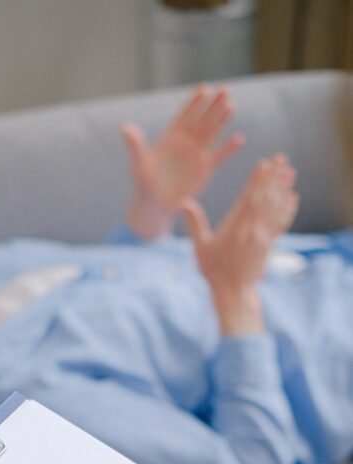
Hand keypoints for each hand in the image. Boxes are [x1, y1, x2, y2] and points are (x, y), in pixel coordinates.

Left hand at [122, 84, 243, 239]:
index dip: (194, 102)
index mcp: (171, 137)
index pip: (184, 115)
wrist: (155, 205)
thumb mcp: (138, 163)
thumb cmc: (143, 184)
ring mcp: (197, 154)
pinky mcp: (205, 169)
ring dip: (222, 119)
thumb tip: (124, 127)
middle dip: (213, 104)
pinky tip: (239, 138)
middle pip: (202, 119)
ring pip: (212, 132)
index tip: (204, 88)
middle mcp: (186, 141)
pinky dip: (229, 148)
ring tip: (232, 105)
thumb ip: (135, 145)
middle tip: (225, 88)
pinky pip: (219, 155)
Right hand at [183, 154, 298, 333]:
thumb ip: (195, 223)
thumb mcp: (200, 248)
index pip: (250, 197)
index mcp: (236, 226)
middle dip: (274, 177)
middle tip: (283, 159)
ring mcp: (263, 236)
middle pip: (266, 198)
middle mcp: (253, 229)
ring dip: (283, 188)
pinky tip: (293, 198)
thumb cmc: (214, 271)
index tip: (265, 163)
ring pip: (276, 207)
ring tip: (290, 172)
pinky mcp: (269, 244)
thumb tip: (184, 202)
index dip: (258, 179)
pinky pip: (281, 223)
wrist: (234, 292)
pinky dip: (287, 209)